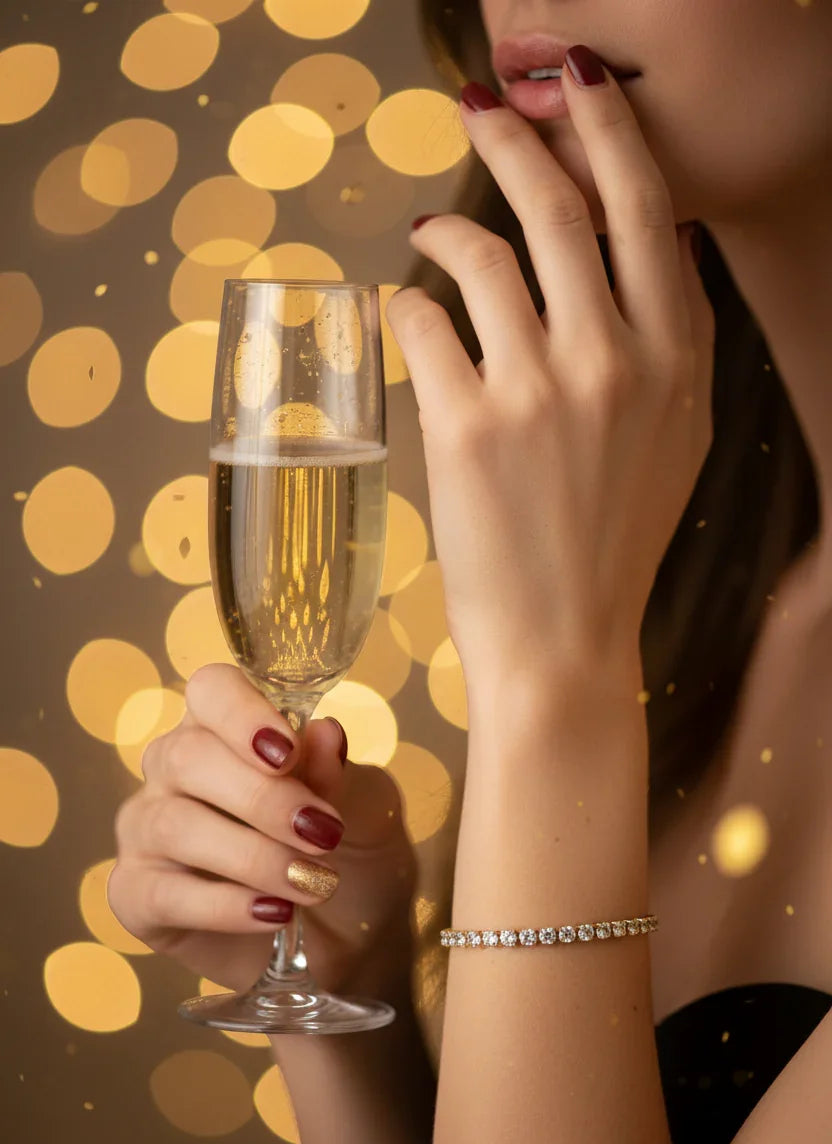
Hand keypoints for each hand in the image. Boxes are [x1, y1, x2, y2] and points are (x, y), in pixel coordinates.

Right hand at [108, 664, 416, 998]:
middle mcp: (175, 768)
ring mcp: (148, 830)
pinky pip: (162, 893)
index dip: (241, 713)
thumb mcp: (368, 809)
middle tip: (322, 834)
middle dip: (262, 798)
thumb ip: (342, 773)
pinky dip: (225, 905)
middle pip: (188, 757)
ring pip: (174, 825)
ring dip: (252, 856)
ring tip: (312, 883)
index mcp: (228, 727)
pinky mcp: (136, 895)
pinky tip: (274, 913)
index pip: (212, 690)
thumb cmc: (352, 853)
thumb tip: (325, 733)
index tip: (286, 752)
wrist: (351, 941)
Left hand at [385, 52, 714, 684]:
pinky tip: (405, 311)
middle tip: (483, 109)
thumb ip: (670, 339)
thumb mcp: (677, 434)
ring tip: (429, 231)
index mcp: (678, 357)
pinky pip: (421, 324)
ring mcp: (537, 392)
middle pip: (559, 206)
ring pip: (481, 253)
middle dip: (515, 137)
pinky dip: (406, 305)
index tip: (576, 87)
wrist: (564, 639)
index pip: (646, 208)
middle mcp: (615, 360)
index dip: (607, 131)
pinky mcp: (463, 428)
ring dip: (447, 227)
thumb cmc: (615, 539)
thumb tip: (649, 244)